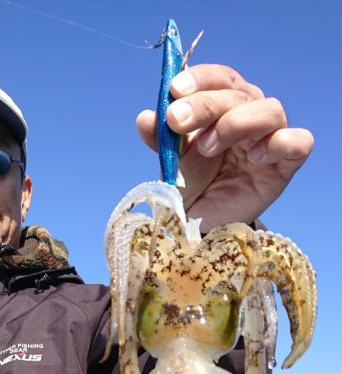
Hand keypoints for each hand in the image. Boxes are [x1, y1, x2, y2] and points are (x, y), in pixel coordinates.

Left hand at [136, 63, 313, 231]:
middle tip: (176, 121)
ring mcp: (270, 138)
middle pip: (238, 93)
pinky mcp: (285, 165)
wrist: (204, 223)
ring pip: (270, 110)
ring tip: (208, 148)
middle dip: (204, 104)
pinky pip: (299, 142)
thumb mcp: (172, 160)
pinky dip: (279, 143)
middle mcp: (250, 114)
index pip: (219, 77)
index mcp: (224, 104)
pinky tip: (254, 158)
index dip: (199, 78)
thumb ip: (162, 138)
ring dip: (236, 122)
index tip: (174, 90)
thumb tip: (145, 118)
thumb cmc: (193, 183)